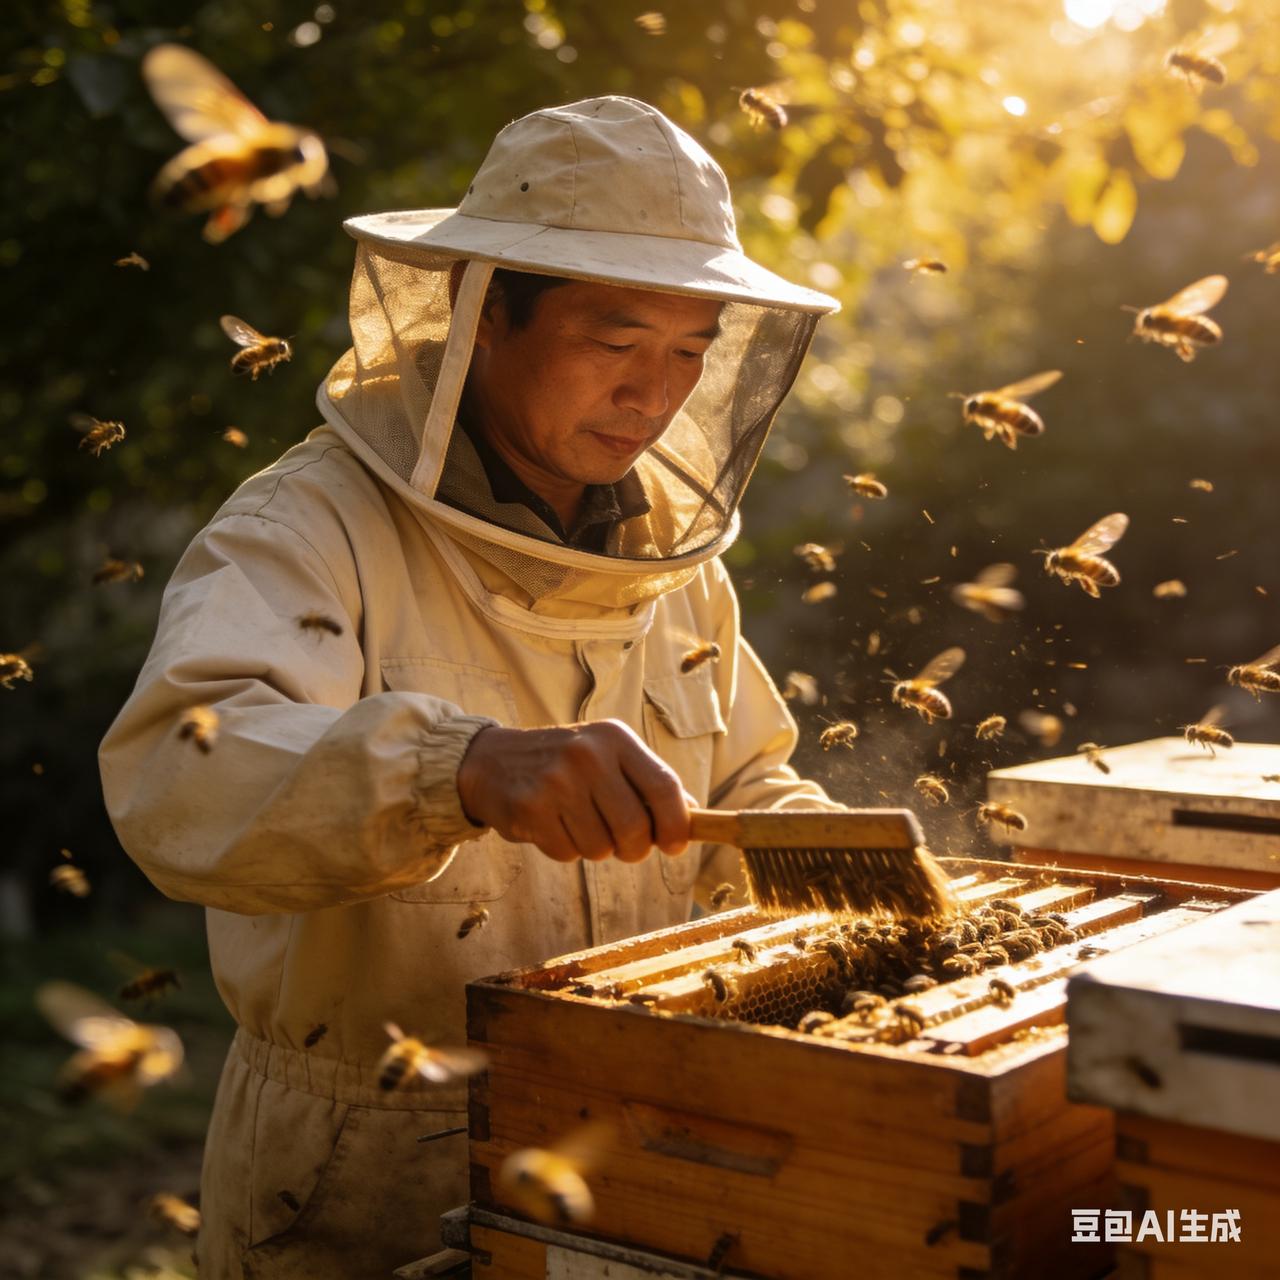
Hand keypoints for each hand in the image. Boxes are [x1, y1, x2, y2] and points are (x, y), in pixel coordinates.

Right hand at [455, 720, 691, 863]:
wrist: (492, 760)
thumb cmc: (564, 764)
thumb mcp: (608, 756)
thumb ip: (648, 782)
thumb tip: (694, 815)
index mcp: (615, 738)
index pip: (664, 787)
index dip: (676, 825)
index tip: (675, 846)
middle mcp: (588, 754)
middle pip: (636, 828)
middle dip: (635, 849)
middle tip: (625, 847)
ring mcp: (557, 780)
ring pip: (601, 848)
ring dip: (596, 849)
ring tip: (578, 824)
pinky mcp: (531, 807)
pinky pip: (568, 853)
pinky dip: (565, 850)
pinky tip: (552, 825)